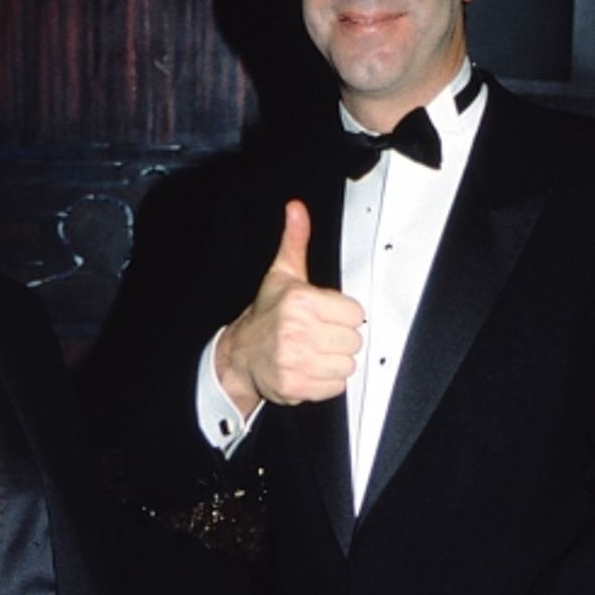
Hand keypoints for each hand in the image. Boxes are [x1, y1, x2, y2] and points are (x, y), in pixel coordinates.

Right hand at [215, 199, 363, 416]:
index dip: (343, 315)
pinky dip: (327, 382)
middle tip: (319, 335)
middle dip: (339, 339)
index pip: (355, 313)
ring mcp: (296, 360)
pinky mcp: (296, 385)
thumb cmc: (265, 315)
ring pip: (347, 364)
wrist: (239, 355)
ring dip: (335, 362)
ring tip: (315, 353)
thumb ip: (294, 241)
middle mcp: (297, 330)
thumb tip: (296, 209)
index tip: (326, 316)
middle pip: (354, 340)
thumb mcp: (281, 275)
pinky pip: (336, 386)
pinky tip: (311, 369)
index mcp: (300, 301)